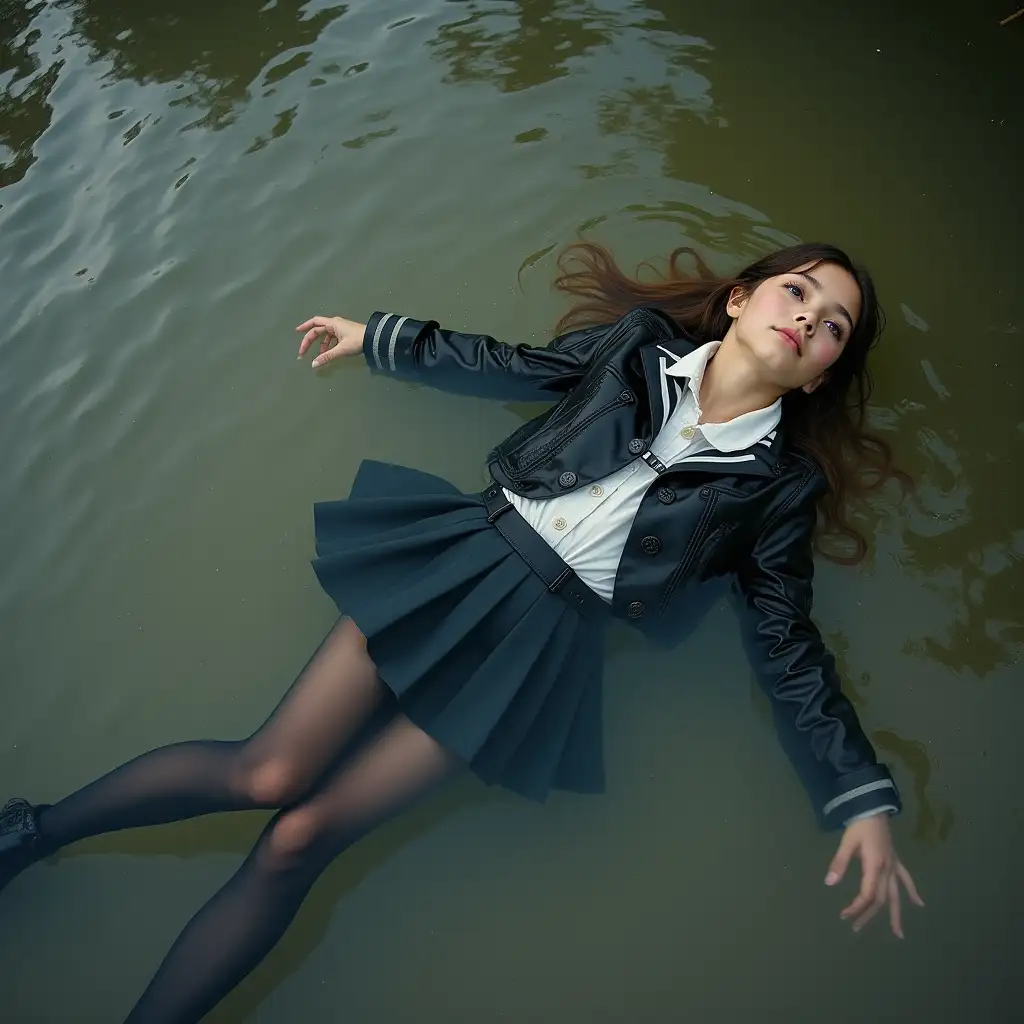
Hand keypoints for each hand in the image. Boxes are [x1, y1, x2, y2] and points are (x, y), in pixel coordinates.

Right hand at [295, 315, 366, 368]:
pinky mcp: (345, 333)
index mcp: (332, 323)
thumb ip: (327, 356)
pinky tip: (328, 353)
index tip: (297, 332)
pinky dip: (328, 345)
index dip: (305, 327)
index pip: (314, 323)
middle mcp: (335, 323)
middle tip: (303, 352)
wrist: (373, 339)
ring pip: (325, 335)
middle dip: (310, 340)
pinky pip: (332, 338)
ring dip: (320, 345)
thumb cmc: (357, 341)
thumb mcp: (341, 350)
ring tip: (319, 356)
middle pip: (318, 330)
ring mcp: (340, 328)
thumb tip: (313, 364)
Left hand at [825, 813, 923, 937]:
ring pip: (896, 895)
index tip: (844, 915)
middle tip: (857, 928)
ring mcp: (893, 866)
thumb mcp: (846, 843)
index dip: (857, 907)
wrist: (873, 808)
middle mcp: (887, 870)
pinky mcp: (895, 861)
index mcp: (874, 867)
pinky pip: (906, 879)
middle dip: (869, 915)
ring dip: (895, 913)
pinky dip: (912, 892)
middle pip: (880, 899)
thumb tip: (829, 883)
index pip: (868, 895)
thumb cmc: (859, 825)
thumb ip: (839, 863)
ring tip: (898, 934)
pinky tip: (919, 904)